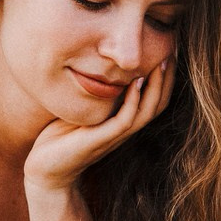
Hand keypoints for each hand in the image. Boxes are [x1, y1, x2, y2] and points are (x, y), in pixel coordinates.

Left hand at [23, 57, 175, 196]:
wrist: (46, 169)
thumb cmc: (59, 137)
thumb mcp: (80, 107)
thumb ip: (92, 90)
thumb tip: (93, 60)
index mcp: (122, 122)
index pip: (154, 99)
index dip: (165, 78)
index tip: (169, 52)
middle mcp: (123, 129)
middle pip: (159, 104)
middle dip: (168, 79)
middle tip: (174, 52)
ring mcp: (114, 136)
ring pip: (147, 111)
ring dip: (157, 87)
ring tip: (162, 64)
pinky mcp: (101, 140)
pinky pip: (125, 120)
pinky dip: (133, 100)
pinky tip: (136, 81)